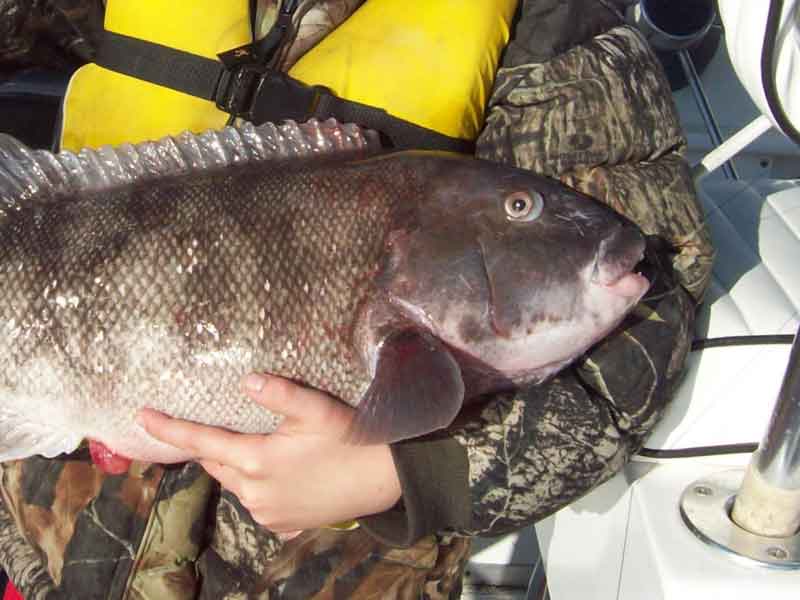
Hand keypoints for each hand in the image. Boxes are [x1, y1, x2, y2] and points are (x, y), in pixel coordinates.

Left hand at [137, 374, 401, 536]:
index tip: (141, 416)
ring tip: (256, 446)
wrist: (381, 481)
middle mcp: (254, 492)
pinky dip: (254, 486)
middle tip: (218, 424)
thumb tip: (246, 381)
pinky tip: (278, 474)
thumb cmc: (350, 440)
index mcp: (257, 460)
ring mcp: (266, 513)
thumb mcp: (317, 409)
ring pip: (234, 483)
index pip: (201, 441)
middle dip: (209, 445)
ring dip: (234, 464)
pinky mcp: (281, 524)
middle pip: (216, 463)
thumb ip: (280, 394)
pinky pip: (254, 503)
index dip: (169, 429)